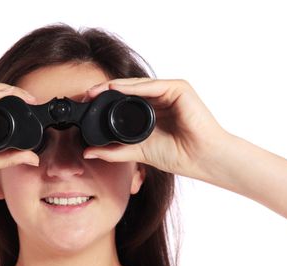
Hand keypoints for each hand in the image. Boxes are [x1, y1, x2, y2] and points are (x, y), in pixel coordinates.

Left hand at [83, 78, 229, 178]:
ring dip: (115, 87)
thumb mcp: (137, 152)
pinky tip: (116, 88)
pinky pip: (151, 85)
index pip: (124, 101)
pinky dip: (133, 87)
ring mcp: (170, 91)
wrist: (200, 159)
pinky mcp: (179, 88)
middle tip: (86, 95)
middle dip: (106, 91)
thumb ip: (114, 151)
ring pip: (137, 85)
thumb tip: (88, 152)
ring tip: (96, 90)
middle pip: (129, 90)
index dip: (105, 102)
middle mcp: (160, 98)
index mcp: (152, 111)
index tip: (86, 105)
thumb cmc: (177, 156)